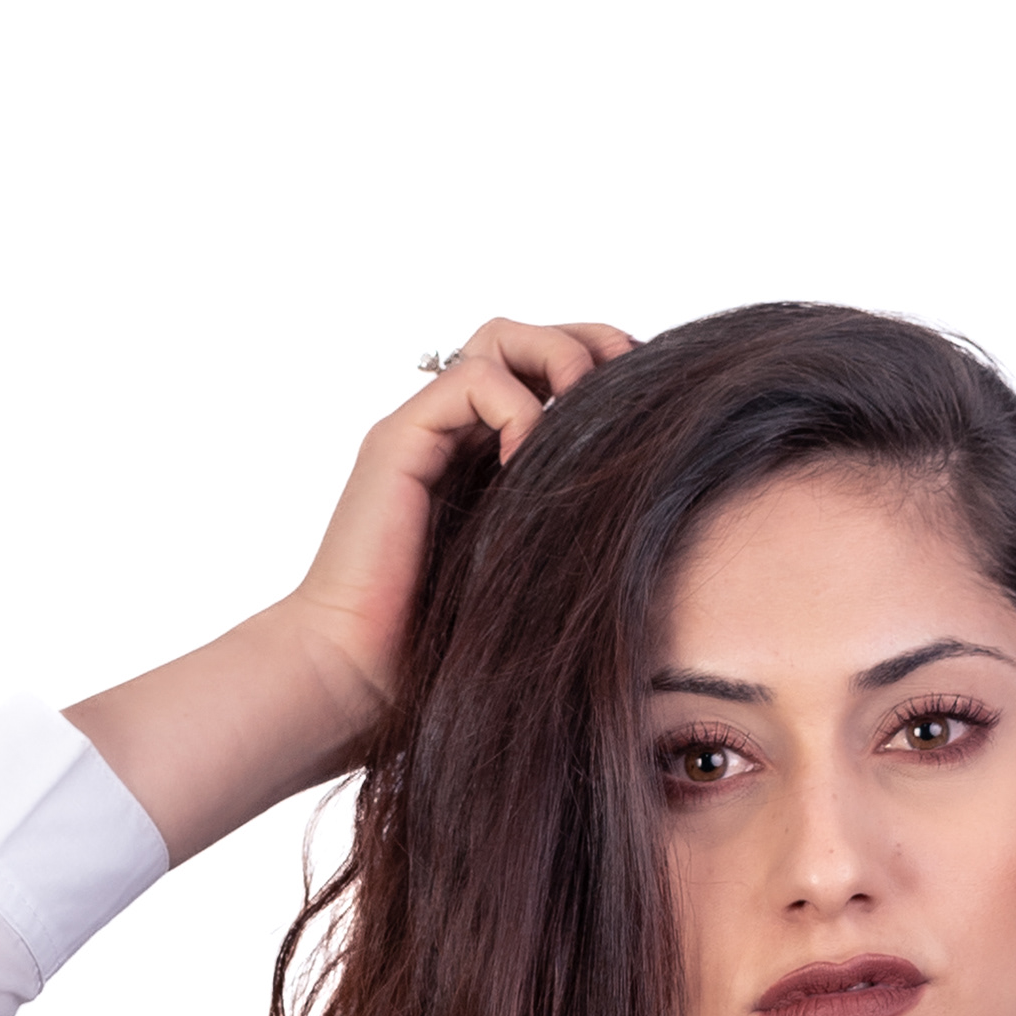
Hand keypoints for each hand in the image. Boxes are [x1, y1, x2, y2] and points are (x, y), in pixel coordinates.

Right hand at [287, 316, 637, 721]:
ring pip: (497, 339)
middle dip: (589, 344)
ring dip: (557, 358)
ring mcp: (422, 433)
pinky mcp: (397, 444)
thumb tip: (658, 502)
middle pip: (523, 337)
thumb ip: (575, 527)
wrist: (356, 677)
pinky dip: (518, 407)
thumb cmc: (444, 648)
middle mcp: (453, 435)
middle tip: (630, 384)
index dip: (603, 371)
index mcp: (487, 460)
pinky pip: (472, 380)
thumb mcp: (539, 573)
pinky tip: (530, 461)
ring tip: (583, 412)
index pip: (546, 372)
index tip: (650, 405)